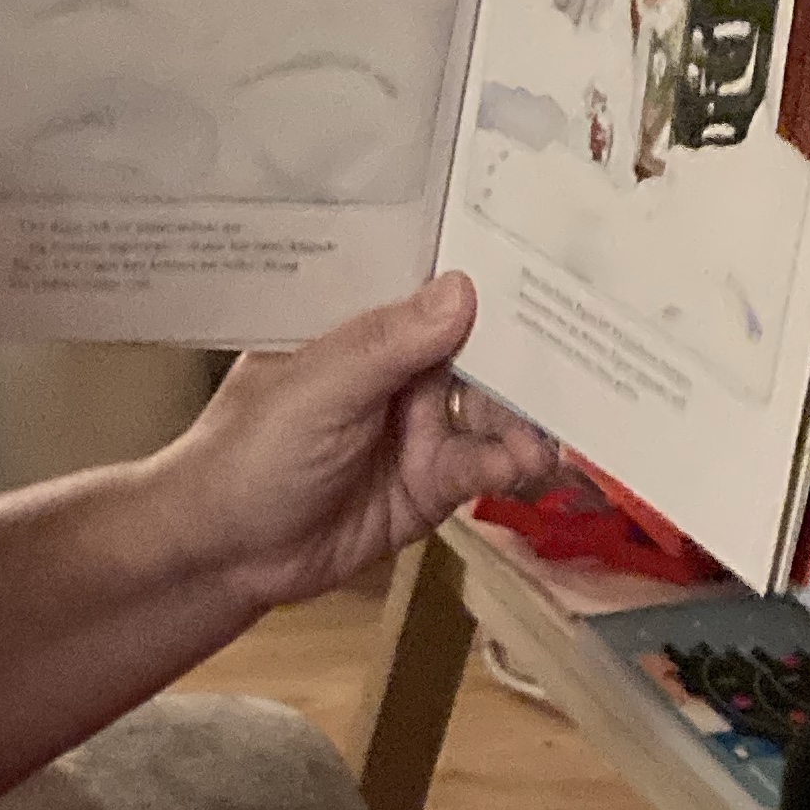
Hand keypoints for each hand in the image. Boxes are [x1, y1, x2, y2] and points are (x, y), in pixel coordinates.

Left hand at [171, 273, 559, 612]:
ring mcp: (420, 423)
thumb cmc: (246, 455)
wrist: (222, 556)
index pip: (435, 282)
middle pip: (483, 344)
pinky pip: (487, 463)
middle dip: (530, 346)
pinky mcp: (433, 481)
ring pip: (495, 405)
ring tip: (552, 422)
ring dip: (527, 412)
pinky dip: (513, 461)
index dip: (490, 269)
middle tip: (586, 342)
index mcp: (361, 324)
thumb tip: (463, 288)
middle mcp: (399, 366)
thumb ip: (386, 344)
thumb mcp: (315, 390)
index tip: (556, 254)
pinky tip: (531, 462)